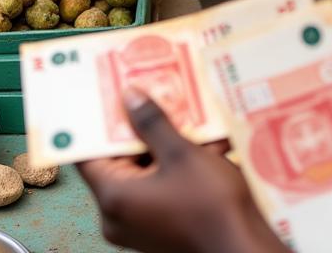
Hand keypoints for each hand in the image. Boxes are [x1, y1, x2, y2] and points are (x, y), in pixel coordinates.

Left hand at [79, 91, 282, 252]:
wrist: (243, 247)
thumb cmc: (210, 205)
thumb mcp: (181, 153)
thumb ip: (150, 123)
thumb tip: (128, 97)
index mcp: (114, 198)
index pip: (89, 154)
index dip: (98, 123)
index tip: (108, 93)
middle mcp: (118, 215)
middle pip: (118, 160)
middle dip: (138, 128)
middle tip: (150, 95)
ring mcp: (138, 223)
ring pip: (142, 170)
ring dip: (162, 143)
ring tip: (183, 115)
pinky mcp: (158, 225)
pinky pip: (157, 185)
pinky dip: (173, 165)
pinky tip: (200, 142)